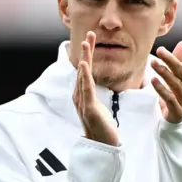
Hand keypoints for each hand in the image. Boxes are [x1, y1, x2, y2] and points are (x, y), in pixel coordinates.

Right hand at [73, 31, 119, 146]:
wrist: (102, 147)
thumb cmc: (101, 128)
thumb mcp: (98, 107)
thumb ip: (93, 96)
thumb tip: (92, 87)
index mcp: (83, 94)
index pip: (85, 70)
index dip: (88, 54)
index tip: (90, 39)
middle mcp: (79, 96)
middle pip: (83, 69)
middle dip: (86, 51)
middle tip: (89, 34)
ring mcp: (83, 102)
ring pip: (84, 75)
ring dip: (86, 58)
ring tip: (86, 42)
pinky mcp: (89, 108)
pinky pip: (86, 89)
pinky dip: (85, 76)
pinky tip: (84, 65)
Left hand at [151, 41, 181, 123]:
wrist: (173, 119)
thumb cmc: (176, 94)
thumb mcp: (178, 77)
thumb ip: (180, 60)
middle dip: (171, 61)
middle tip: (159, 50)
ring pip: (175, 85)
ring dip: (163, 72)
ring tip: (153, 62)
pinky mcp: (177, 112)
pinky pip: (169, 99)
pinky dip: (161, 88)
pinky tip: (153, 80)